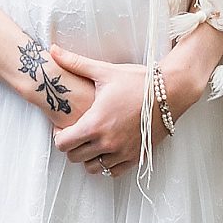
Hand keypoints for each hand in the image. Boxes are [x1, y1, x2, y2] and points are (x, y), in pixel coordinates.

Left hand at [49, 46, 153, 176]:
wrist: (170, 92)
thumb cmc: (137, 81)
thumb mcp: (104, 71)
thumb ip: (75, 63)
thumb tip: (52, 50)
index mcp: (95, 124)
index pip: (63, 144)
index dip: (59, 136)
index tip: (63, 127)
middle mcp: (107, 143)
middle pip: (75, 157)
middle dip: (71, 146)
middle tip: (76, 132)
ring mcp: (123, 153)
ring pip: (93, 168)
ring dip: (88, 157)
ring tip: (91, 140)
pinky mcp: (136, 157)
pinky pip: (113, 172)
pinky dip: (107, 163)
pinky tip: (108, 147)